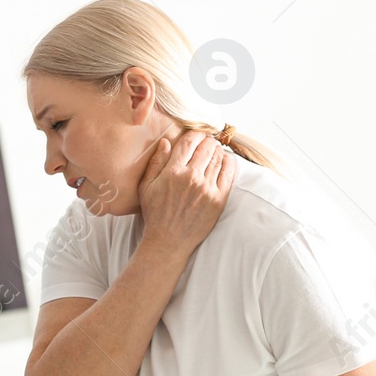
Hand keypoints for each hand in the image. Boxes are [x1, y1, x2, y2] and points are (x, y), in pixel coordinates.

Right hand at [136, 131, 235, 257]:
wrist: (169, 241)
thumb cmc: (155, 214)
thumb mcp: (146, 187)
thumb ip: (156, 162)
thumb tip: (166, 142)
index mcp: (172, 172)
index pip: (188, 142)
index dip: (195, 133)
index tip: (198, 134)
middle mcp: (191, 178)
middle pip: (206, 147)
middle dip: (208, 140)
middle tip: (208, 141)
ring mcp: (207, 189)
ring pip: (218, 158)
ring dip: (218, 150)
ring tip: (216, 149)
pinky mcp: (218, 199)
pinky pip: (228, 174)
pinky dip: (229, 163)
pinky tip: (226, 159)